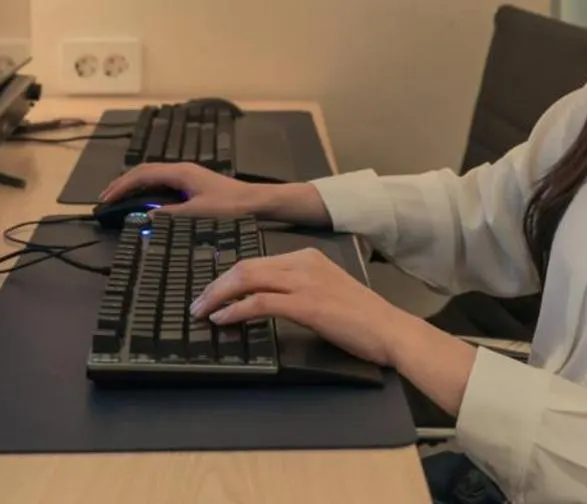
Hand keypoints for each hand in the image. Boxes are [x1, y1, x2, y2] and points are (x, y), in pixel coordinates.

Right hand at [98, 162, 264, 218]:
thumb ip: (170, 213)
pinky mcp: (190, 181)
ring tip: (116, 197)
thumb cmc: (230, 206)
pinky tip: (141, 198)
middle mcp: (181, 169)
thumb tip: (145, 214)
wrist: (255, 201)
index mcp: (180, 172)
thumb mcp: (198, 213)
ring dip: (132, 184)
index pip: (143, 175)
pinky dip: (145, 187)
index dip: (122, 186)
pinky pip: (160, 180)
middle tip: (104, 199)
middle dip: (122, 183)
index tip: (106, 199)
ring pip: (151, 174)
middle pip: (144, 171)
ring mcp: (186, 174)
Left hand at [190, 247, 413, 366]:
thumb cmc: (362, 318)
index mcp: (307, 256)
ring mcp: (304, 282)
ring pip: (247, 279)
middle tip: (197, 302)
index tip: (212, 291)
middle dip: (216, 285)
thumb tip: (266, 300)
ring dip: (218, 296)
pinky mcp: (305, 305)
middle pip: (245, 266)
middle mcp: (303, 263)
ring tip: (201, 311)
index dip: (229, 276)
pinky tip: (222, 320)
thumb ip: (299, 289)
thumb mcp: (327, 292)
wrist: (389, 330)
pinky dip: (235, 311)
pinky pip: (259, 303)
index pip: (256, 260)